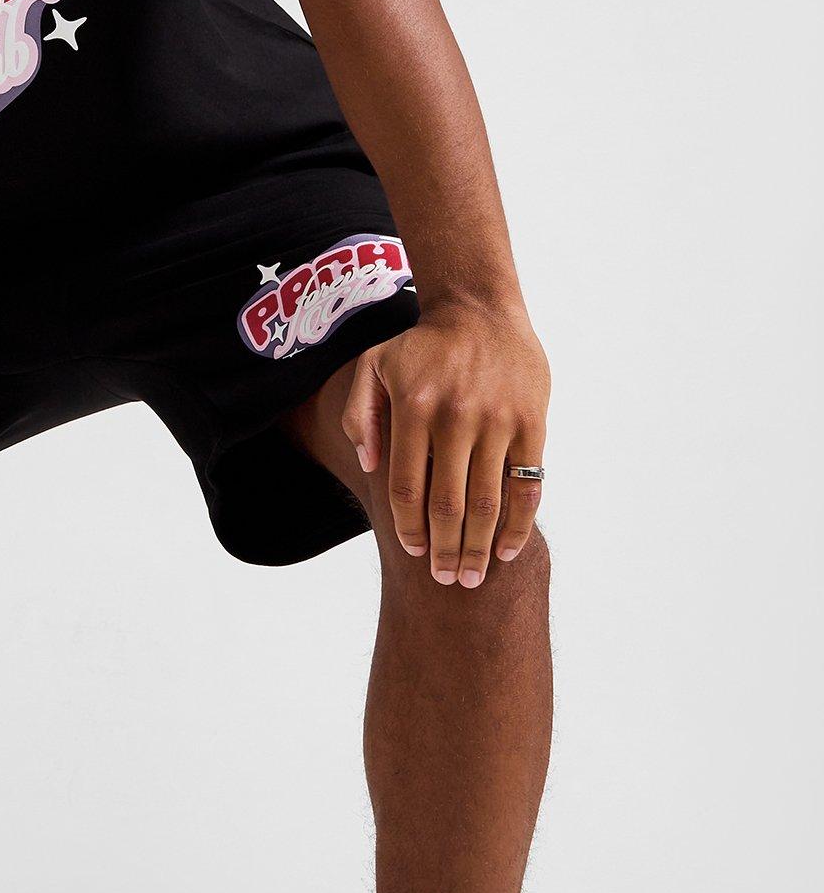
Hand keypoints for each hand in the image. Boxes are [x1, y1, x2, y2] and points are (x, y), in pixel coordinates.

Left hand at [341, 302, 548, 586]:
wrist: (479, 311)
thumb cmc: (421, 347)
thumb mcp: (374, 367)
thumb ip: (361, 417)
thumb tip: (369, 468)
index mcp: (414, 408)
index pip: (408, 487)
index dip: (409, 528)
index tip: (414, 553)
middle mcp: (456, 418)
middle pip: (449, 504)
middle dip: (446, 551)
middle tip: (447, 582)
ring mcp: (498, 421)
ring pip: (489, 502)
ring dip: (481, 548)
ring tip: (475, 578)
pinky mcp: (531, 423)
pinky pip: (527, 484)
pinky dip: (519, 523)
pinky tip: (510, 550)